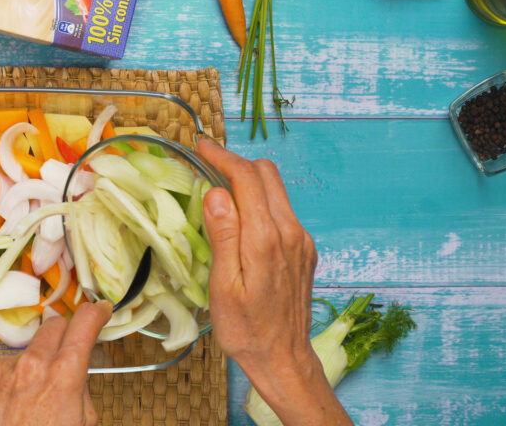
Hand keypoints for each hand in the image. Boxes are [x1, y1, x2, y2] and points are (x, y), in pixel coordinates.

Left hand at [0, 301, 112, 425]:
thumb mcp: (85, 421)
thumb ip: (82, 386)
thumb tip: (77, 368)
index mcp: (63, 374)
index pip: (84, 322)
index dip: (97, 313)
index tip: (101, 311)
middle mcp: (33, 364)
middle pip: (56, 323)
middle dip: (69, 332)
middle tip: (76, 349)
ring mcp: (8, 369)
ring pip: (33, 344)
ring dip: (44, 355)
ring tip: (47, 386)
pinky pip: (14, 362)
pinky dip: (24, 371)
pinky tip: (27, 396)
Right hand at [197, 139, 351, 425]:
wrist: (284, 359)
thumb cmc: (245, 329)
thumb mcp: (223, 286)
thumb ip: (223, 235)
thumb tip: (216, 192)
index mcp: (266, 239)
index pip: (246, 178)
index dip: (222, 156)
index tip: (200, 146)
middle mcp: (290, 232)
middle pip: (267, 174)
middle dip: (236, 163)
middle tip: (206, 166)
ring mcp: (301, 240)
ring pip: (277, 190)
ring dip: (249, 181)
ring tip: (219, 189)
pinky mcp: (305, 249)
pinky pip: (282, 210)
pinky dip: (260, 201)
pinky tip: (241, 218)